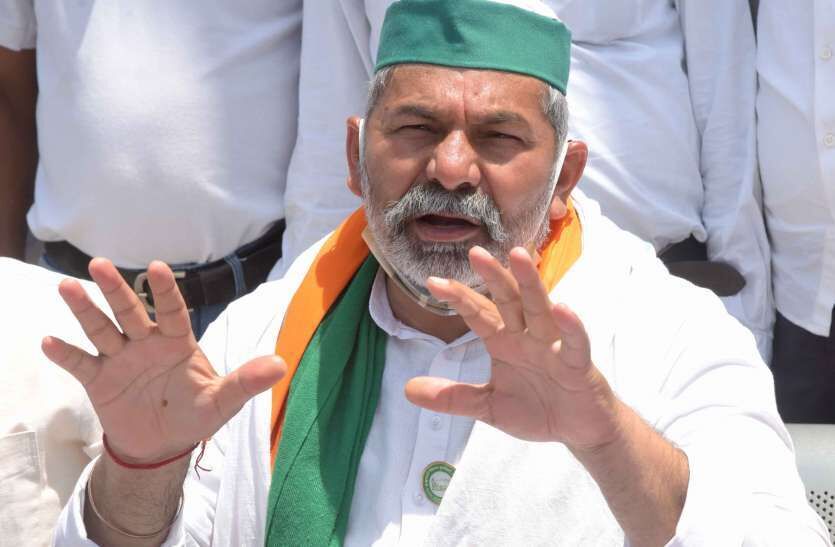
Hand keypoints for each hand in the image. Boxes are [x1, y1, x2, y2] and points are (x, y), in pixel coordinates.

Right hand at [42, 259, 285, 462]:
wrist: (162, 444)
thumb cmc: (194, 414)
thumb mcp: (223, 401)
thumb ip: (246, 381)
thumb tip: (281, 365)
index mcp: (178, 342)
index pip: (172, 311)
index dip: (164, 291)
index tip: (156, 267)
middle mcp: (146, 343)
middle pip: (130, 312)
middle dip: (116, 289)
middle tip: (100, 264)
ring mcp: (120, 359)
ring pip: (102, 330)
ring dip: (85, 310)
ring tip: (67, 287)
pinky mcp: (100, 380)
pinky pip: (80, 364)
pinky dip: (65, 355)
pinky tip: (48, 341)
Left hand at [405, 246, 622, 450]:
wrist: (579, 430)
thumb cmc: (536, 409)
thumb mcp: (488, 406)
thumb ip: (453, 397)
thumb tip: (408, 389)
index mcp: (504, 342)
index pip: (479, 314)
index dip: (459, 298)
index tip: (433, 281)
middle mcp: (527, 336)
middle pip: (509, 299)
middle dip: (493, 276)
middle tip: (475, 252)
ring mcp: (553, 346)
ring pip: (540, 308)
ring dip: (530, 283)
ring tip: (518, 256)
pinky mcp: (578, 363)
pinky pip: (574, 341)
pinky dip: (570, 326)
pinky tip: (561, 308)